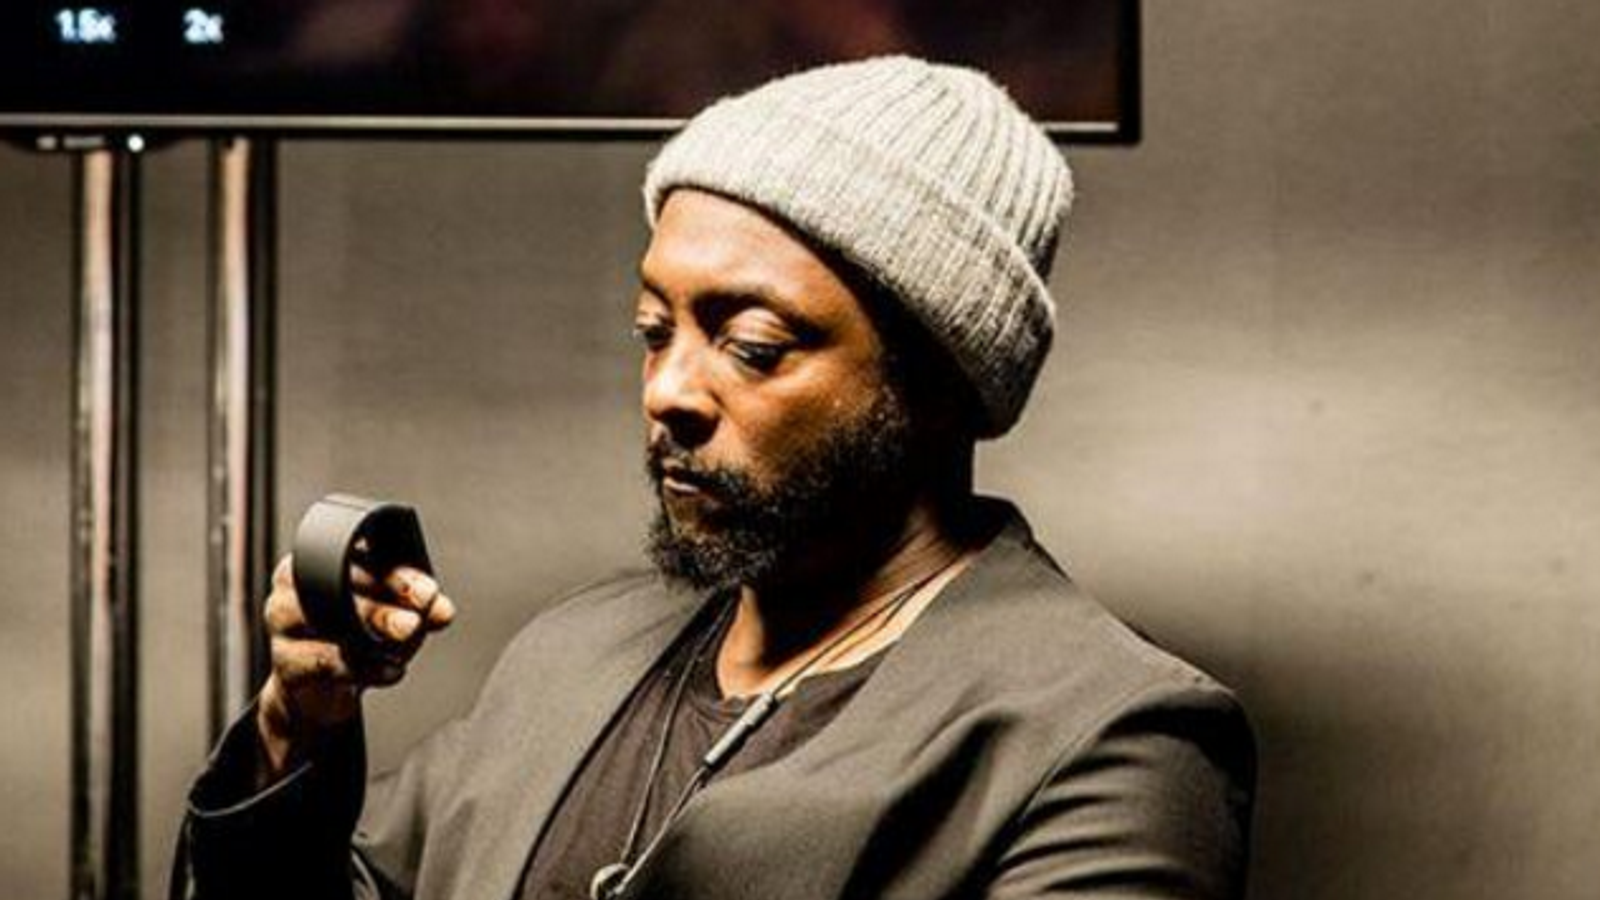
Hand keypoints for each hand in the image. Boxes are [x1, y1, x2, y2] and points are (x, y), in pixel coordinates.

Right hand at [255, 554, 455, 780]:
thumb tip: (441, 609)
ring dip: (373, 635)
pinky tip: (390, 671)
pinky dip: (363, 668)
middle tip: (415, 622)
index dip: (397, 574)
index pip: (361, 556)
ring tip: (403, 646)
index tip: (427, 592)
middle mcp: (296, 583)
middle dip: (385, 605)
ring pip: (330, 622)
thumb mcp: (393, 615)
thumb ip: (420, 608)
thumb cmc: (354, 635)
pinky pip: (324, 662)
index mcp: (323, 557)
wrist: (319, 688)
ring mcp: (283, 621)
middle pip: (340, 586)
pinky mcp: (284, 661)